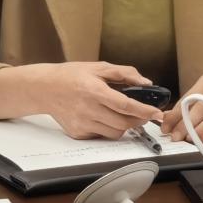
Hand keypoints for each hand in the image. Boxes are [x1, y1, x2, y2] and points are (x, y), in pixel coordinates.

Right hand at [0, 61, 163, 139]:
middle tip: (144, 115)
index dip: (145, 111)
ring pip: (114, 133)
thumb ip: (123, 73)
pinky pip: (101, 135)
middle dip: (139, 121)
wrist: (45, 88)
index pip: (126, 105)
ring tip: (122, 115)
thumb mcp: (98, 67)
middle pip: (123, 123)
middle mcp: (88, 109)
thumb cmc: (72, 75)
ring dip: (124, 126)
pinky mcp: (78, 133)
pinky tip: (103, 117)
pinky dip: (108, 128)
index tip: (157, 113)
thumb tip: (145, 82)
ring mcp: (82, 123)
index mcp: (95, 90)